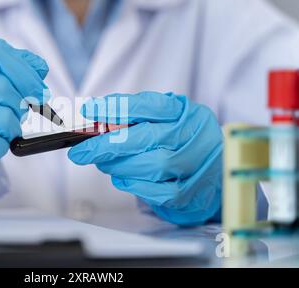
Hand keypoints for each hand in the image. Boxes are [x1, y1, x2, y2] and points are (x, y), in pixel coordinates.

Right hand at [0, 35, 48, 192]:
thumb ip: (2, 66)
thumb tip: (39, 67)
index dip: (25, 72)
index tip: (38, 88)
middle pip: (0, 87)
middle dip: (20, 103)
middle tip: (21, 111)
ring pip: (1, 118)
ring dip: (12, 127)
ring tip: (3, 128)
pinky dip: (1, 145)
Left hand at [68, 92, 222, 225]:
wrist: (216, 167)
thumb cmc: (180, 140)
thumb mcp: (164, 119)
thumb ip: (134, 119)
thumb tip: (94, 123)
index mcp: (185, 112)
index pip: (149, 105)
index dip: (116, 107)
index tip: (89, 110)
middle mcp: (196, 135)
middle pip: (147, 138)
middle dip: (107, 145)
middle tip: (81, 151)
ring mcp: (198, 164)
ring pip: (153, 165)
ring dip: (119, 166)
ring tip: (104, 163)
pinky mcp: (193, 192)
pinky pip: (159, 191)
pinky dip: (134, 185)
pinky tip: (123, 178)